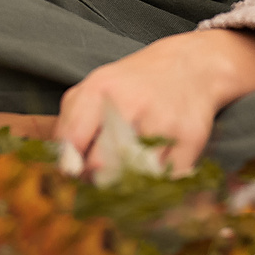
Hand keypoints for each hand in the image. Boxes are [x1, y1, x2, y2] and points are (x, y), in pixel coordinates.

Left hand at [56, 27, 254, 173]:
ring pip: (132, 178)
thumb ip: (70, 123)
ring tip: (129, 175)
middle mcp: (130, 103)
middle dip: (96, 180)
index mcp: (100, 89)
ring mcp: (162, 122)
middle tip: (102, 180)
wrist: (191, 66)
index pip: (71, 142)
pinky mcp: (189, 140)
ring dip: (127, 186)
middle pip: (99, 166)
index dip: (68, 167)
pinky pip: (165, 183)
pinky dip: (157, 188)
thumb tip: (63, 167)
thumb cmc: (134, 84)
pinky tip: (155, 175)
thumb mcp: (94, 88)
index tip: (73, 177)